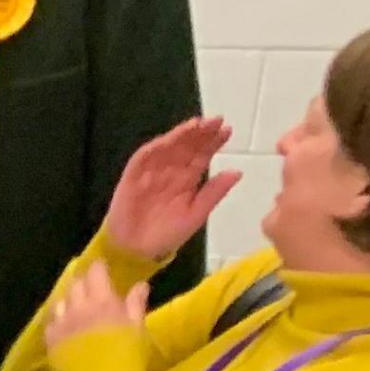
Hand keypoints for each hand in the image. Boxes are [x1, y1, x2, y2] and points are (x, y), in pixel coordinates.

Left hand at [41, 261, 148, 352]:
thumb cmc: (127, 356)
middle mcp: (78, 307)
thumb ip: (135, 304)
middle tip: (90, 286)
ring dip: (69, 299)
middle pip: (75, 285)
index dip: (98, 267)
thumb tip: (140, 284)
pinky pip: (51, 322)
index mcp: (102, 300)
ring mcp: (61, 323)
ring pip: (61, 301)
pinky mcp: (50, 340)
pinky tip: (63, 323)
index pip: (95, 273)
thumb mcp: (137, 328)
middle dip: (83, 282)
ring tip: (76, 304)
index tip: (101, 267)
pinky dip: (58, 319)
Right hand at [101, 117, 237, 270]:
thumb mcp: (196, 215)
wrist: (136, 250)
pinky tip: (167, 140)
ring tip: (196, 125)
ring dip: (180, 135)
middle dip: (200, 133)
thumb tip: (237, 171)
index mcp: (188, 179)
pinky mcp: (132, 177)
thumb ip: (214, 193)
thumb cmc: (166, 234)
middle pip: (187, 147)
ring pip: (167, 148)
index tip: (228, 130)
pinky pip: (142, 159)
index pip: (202, 155)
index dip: (214, 142)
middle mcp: (171, 171)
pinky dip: (154, 149)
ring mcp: (151, 172)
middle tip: (215, 120)